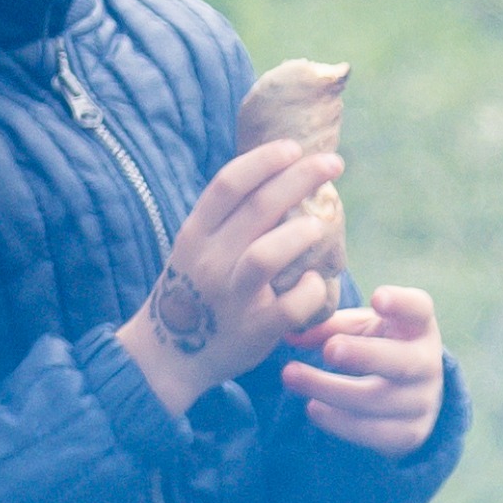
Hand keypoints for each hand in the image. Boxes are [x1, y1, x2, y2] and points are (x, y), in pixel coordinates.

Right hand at [122, 135, 346, 403]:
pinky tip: (316, 281)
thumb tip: (279, 176)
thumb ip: (228, 220)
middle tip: (333, 163)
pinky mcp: (253, 330)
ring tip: (319, 225)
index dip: (264, 160)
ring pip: (267, 254)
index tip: (293, 147)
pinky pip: (290, 304)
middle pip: (258, 207)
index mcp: (195, 235)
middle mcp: (209, 261)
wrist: (169, 356)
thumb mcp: (196, 249)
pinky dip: (311, 289)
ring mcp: (231, 296)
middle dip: (301, 177)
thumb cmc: (195, 292)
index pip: (228, 184)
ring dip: (301, 232)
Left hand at [285, 281, 446, 458]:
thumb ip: (330, 327)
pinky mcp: (409, 433)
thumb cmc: (378, 347)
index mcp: (418, 327)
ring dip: (331, 389)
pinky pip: (372, 432)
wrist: (408, 395)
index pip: (419, 309)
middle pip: (401, 362)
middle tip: (329, 349)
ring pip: (377, 400)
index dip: (402, 304)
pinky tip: (312, 407)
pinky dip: (338, 421)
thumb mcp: (360, 329)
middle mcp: (428, 364)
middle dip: (364, 355)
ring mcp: (422, 401)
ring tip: (292, 376)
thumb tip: (290, 334)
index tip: (378, 297)